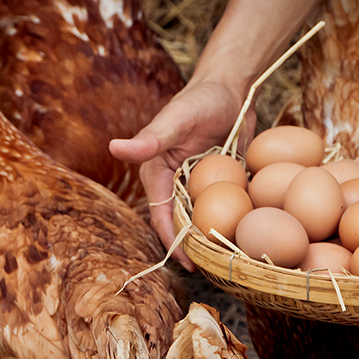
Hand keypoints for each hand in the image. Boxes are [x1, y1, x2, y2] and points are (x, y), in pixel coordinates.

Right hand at [110, 79, 253, 269]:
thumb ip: (149, 139)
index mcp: (155, 174)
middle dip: (192, 248)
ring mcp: (197, 186)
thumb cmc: (200, 100)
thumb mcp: (176, 120)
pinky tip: (244, 237)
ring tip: (227, 261)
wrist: (232, 90)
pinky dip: (230, 222)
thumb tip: (113, 147)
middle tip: (212, 269)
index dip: (172, 241)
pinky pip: (223, 208)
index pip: (161, 216)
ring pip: (201, 220)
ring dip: (210, 239)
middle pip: (179, 224)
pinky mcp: (219, 183)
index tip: (188, 263)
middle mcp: (173, 184)